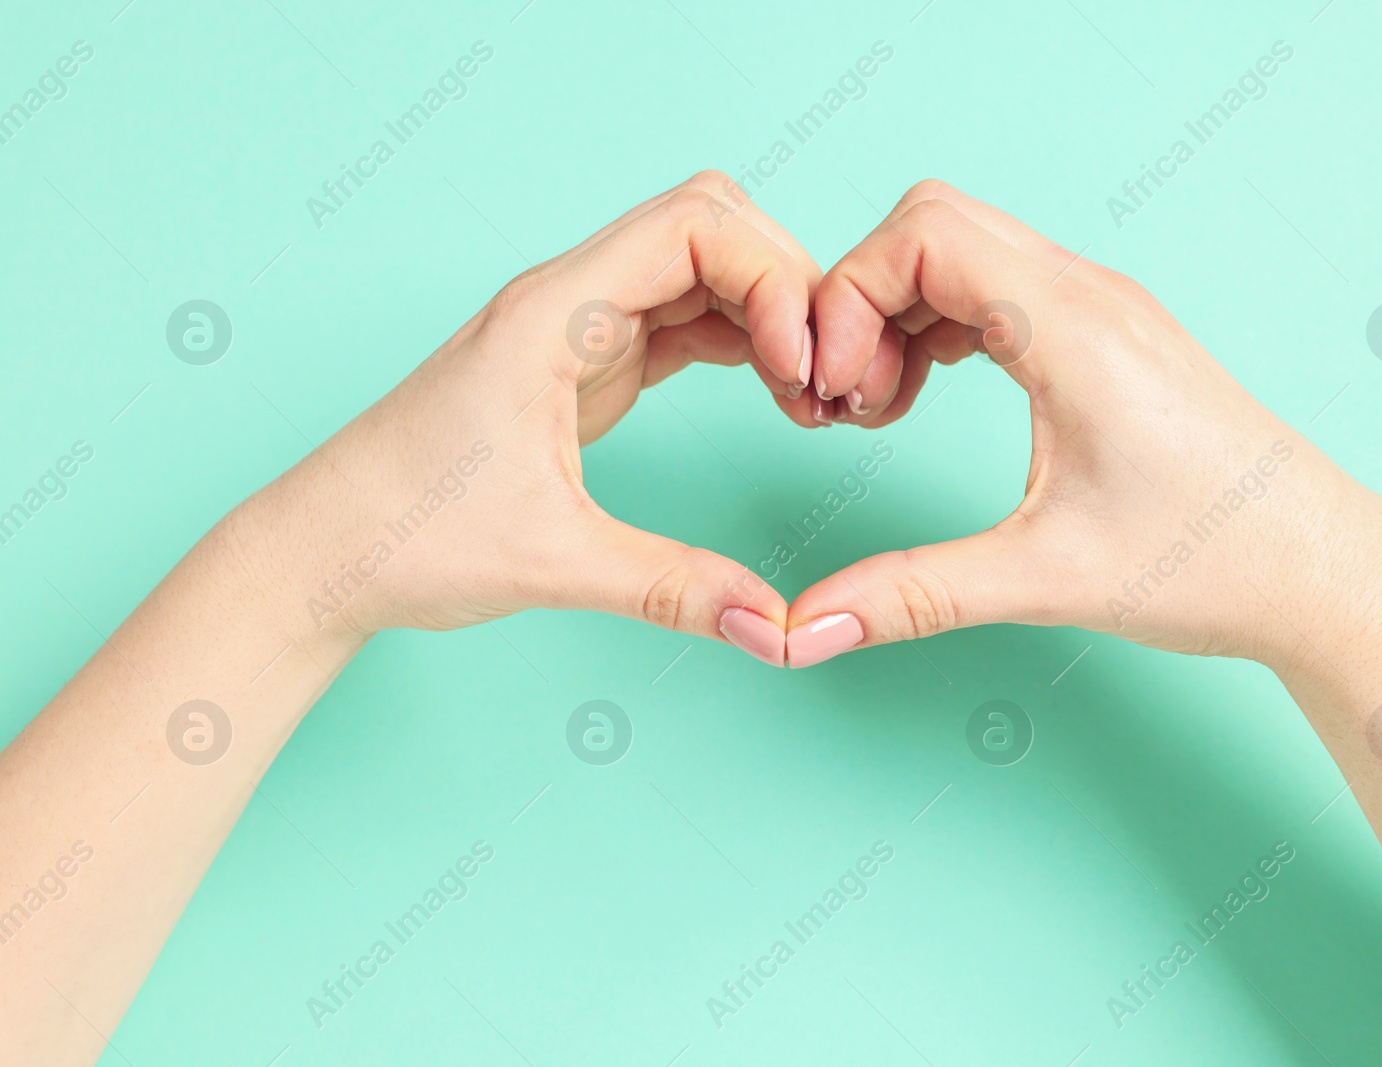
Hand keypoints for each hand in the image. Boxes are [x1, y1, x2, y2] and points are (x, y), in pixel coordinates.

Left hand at [237, 172, 823, 664]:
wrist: (327, 550)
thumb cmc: (405, 534)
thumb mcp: (553, 563)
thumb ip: (674, 589)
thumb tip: (777, 629)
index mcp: (552, 314)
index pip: (692, 223)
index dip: (770, 277)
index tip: (802, 367)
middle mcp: (567, 300)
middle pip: (710, 225)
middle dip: (785, 284)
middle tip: (821, 377)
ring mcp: (576, 328)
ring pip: (700, 269)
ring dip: (767, 313)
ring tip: (807, 395)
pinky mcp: (583, 365)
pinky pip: (681, 321)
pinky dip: (738, 343)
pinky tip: (771, 394)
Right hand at [788, 180, 1381, 668]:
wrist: (1320, 571)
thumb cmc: (1209, 563)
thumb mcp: (1043, 581)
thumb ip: (910, 595)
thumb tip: (803, 633)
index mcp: (1074, 328)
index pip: (923, 234)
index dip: (849, 297)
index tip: (836, 392)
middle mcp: (1089, 294)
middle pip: (932, 223)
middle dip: (862, 299)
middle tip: (850, 401)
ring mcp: (1103, 306)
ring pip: (963, 249)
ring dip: (899, 313)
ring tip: (881, 410)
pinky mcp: (1108, 333)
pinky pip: (996, 286)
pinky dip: (941, 325)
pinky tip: (929, 396)